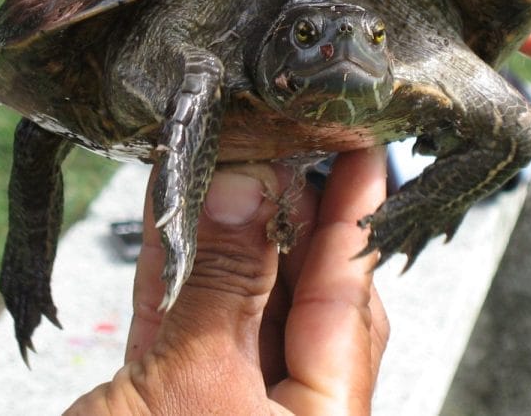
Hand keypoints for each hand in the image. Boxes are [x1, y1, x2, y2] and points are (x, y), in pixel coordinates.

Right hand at [64, 148, 388, 415]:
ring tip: (226, 158)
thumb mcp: (192, 386)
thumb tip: (246, 186)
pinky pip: (181, 312)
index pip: (350, 297)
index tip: (363, 149)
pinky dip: (174, 260)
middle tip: (283, 141)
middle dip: (288, 210)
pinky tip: (169, 207)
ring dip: (225, 226)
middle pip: (299, 288)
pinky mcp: (166, 394)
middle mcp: (282, 410)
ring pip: (237, 294)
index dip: (355, 215)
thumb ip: (227, 284)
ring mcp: (222, 398)